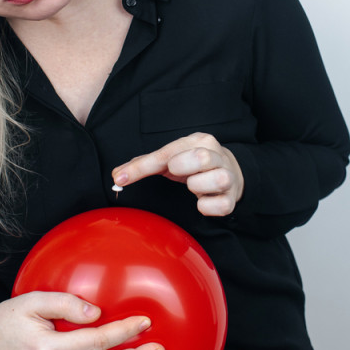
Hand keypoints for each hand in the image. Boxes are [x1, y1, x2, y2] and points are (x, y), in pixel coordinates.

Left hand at [112, 132, 243, 216]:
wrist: (231, 172)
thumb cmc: (194, 165)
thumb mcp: (172, 158)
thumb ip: (145, 165)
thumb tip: (118, 175)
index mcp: (200, 141)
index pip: (167, 152)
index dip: (142, 167)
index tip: (121, 178)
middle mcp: (217, 156)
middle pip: (201, 158)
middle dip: (183, 167)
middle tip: (178, 174)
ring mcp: (227, 177)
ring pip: (218, 179)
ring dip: (199, 187)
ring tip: (194, 187)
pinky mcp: (231, 198)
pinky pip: (222, 206)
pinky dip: (208, 207)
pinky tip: (202, 202)